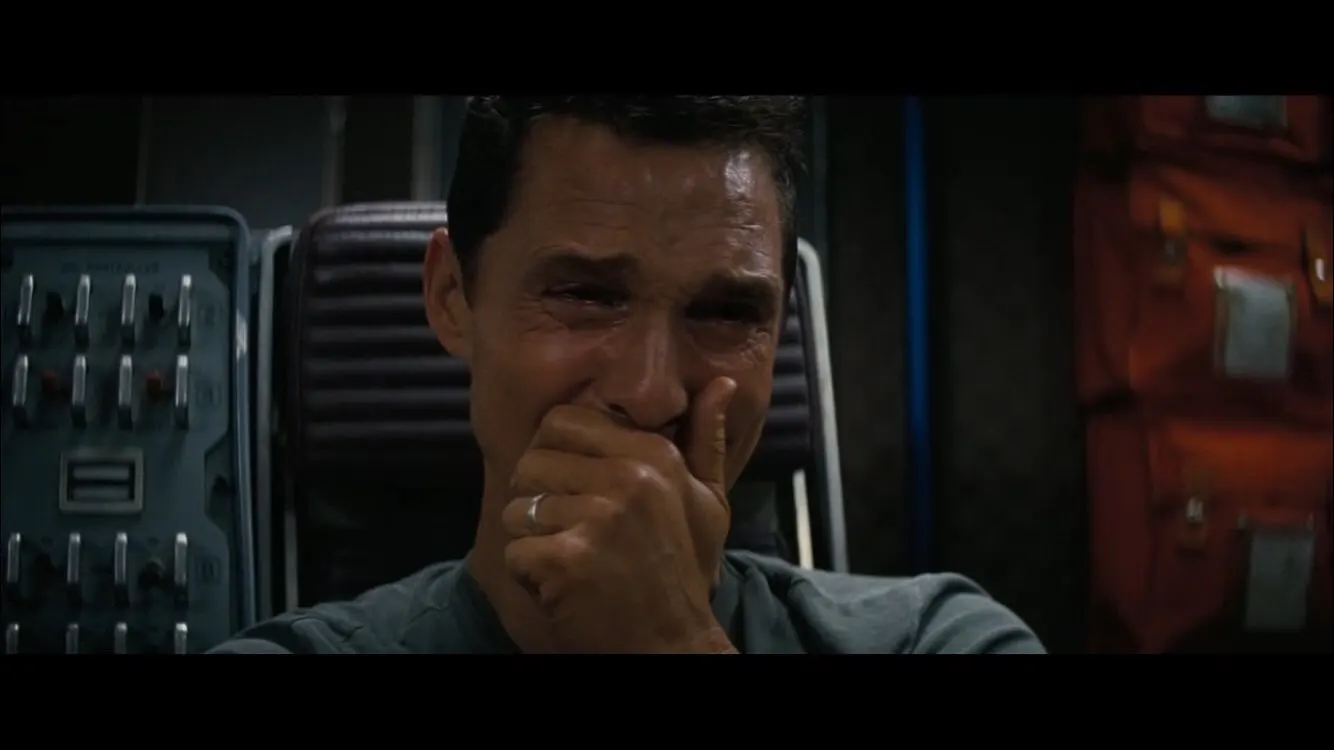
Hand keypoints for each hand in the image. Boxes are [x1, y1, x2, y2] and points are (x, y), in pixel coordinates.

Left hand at [500, 376, 739, 653]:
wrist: (673, 645)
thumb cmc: (684, 572)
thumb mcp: (708, 502)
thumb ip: (707, 440)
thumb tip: (723, 384)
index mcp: (654, 455)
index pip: (561, 422)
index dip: (553, 455)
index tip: (573, 490)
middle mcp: (629, 478)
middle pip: (530, 462)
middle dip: (536, 500)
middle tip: (570, 533)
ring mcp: (599, 519)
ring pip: (518, 509)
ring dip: (533, 541)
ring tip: (573, 563)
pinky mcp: (568, 559)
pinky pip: (514, 550)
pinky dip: (529, 576)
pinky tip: (564, 587)